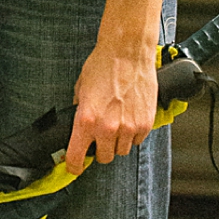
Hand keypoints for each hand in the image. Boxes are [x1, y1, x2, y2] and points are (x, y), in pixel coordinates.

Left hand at [64, 44, 157, 174]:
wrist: (127, 52)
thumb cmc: (104, 64)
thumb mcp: (81, 87)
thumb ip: (80, 110)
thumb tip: (78, 125)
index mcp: (86, 120)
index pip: (76, 159)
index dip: (74, 165)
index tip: (75, 166)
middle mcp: (107, 128)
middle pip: (103, 158)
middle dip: (99, 149)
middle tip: (100, 135)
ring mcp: (128, 128)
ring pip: (121, 151)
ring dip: (117, 142)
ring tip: (117, 121)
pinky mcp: (145, 124)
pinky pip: (137, 141)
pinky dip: (133, 134)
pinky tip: (129, 117)